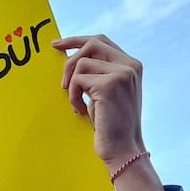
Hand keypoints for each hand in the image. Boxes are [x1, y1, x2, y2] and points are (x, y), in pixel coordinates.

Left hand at [52, 35, 145, 168]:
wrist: (122, 149)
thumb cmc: (111, 125)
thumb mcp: (107, 93)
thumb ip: (99, 74)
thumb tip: (72, 59)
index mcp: (132, 65)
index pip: (101, 41)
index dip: (77, 40)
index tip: (57, 45)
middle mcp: (130, 65)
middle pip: (92, 44)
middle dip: (70, 58)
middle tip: (60, 79)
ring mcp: (121, 73)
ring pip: (81, 64)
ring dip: (72, 86)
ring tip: (78, 104)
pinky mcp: (109, 84)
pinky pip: (77, 81)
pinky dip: (73, 96)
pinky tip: (80, 111)